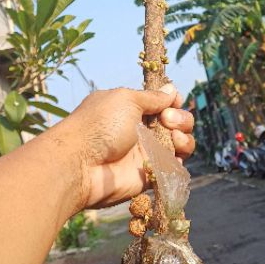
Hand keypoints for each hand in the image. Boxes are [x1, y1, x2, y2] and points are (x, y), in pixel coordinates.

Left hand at [64, 83, 194, 208]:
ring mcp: (146, 153)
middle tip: (167, 121)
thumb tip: (171, 89)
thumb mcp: (126, 99)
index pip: (163, 103)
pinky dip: (179, 160)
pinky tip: (173, 155)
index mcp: (132, 108)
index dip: (173, 101)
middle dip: (180, 118)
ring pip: (179, 144)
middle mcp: (141, 130)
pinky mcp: (149, 174)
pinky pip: (173, 167)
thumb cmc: (99, 125)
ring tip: (174, 139)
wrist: (81, 164)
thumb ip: (152, 97)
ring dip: (184, 138)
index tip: (174, 101)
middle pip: (176, 123)